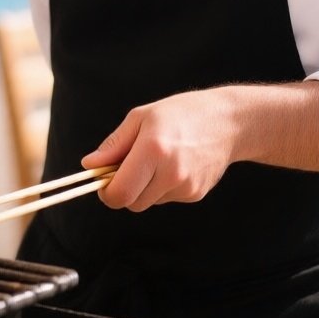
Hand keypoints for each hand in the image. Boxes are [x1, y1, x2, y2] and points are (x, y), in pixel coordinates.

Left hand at [82, 87, 246, 211]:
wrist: (229, 122)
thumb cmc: (180, 114)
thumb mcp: (141, 118)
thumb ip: (114, 145)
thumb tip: (89, 166)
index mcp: (153, 149)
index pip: (120, 193)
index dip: (106, 193)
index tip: (103, 183)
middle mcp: (171, 172)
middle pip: (132, 203)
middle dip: (123, 190)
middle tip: (126, 168)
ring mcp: (186, 186)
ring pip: (148, 202)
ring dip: (144, 188)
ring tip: (156, 160)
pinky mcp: (196, 194)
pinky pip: (166, 198)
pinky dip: (162, 186)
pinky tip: (175, 164)